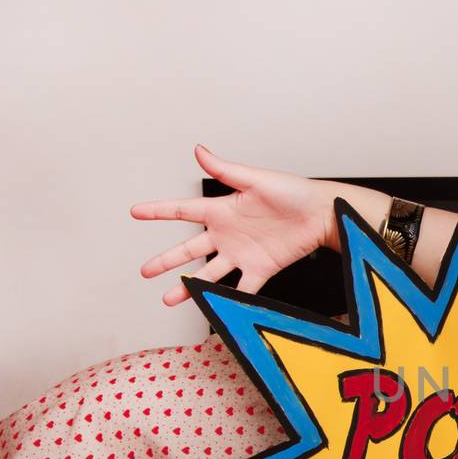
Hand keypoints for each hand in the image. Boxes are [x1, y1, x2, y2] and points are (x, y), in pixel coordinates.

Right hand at [131, 145, 336, 306]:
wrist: (322, 215)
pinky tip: (211, 309)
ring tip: (168, 299)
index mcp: (222, 209)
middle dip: (166, 261)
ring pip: (207, 273)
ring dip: (187, 286)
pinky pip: (240, 288)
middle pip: (188, 249)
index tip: (134, 212)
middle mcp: (227, 234)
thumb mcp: (256, 179)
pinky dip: (226, 299)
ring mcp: (242, 254)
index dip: (158, 211)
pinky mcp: (260, 269)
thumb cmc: (293, 192)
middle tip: (144, 271)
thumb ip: (225, 169)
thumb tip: (198, 149)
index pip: (182, 210)